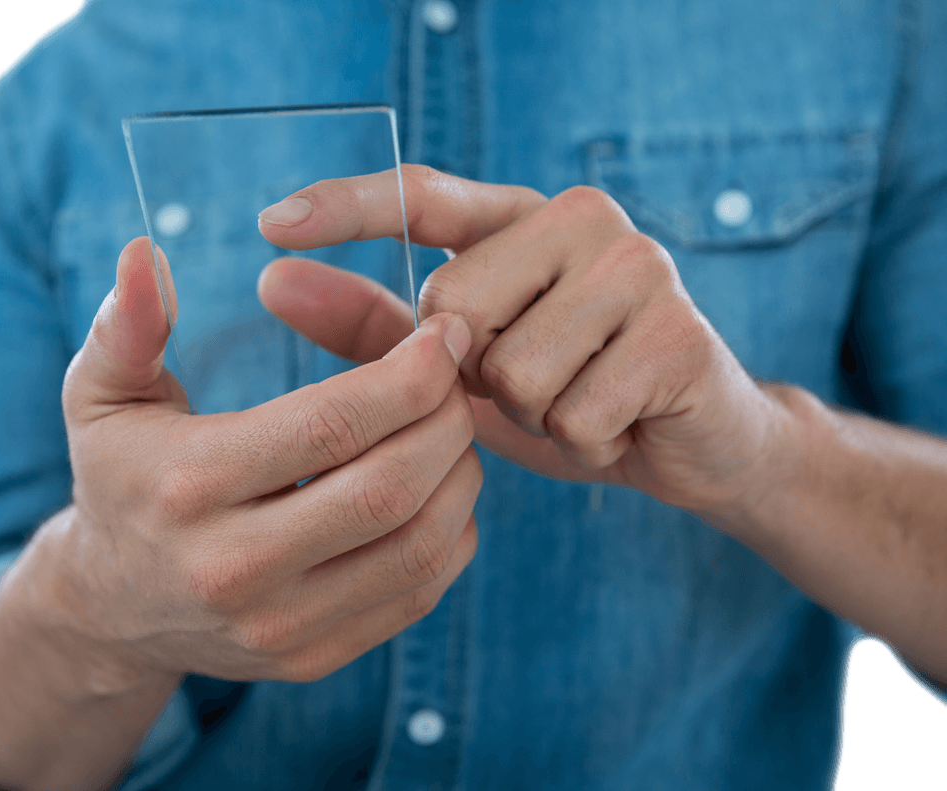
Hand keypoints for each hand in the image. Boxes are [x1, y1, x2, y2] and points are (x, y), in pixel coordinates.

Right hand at [49, 235, 480, 684]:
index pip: (331, 425)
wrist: (112, 609)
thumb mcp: (100, 396)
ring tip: (453, 427)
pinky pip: (417, 593)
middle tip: (458, 377)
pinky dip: (451, 533)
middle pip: (388, 488)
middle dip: (446, 420)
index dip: (408, 373)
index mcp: (190, 486)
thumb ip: (125, 326)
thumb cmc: (120, 478)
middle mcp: (235, 568)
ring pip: (418, 547)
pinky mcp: (311, 657)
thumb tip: (144, 253)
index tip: (443, 333)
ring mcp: (279, 626)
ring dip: (460, 476)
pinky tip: (440, 488)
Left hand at [257, 165, 784, 518]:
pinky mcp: (677, 332)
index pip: (422, 194)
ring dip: (531, 414)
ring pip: (511, 370)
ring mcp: (638, 267)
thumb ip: (374, 327)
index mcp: (522, 215)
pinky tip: (617, 425)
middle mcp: (583, 218)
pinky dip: (582, 440)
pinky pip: (572, 413)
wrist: (693, 441)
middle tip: (531, 380)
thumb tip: (272, 279)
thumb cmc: (567, 392)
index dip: (347, 206)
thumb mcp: (462, 366)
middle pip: (455, 309)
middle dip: (475, 375)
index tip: (269, 224)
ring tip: (577, 400)